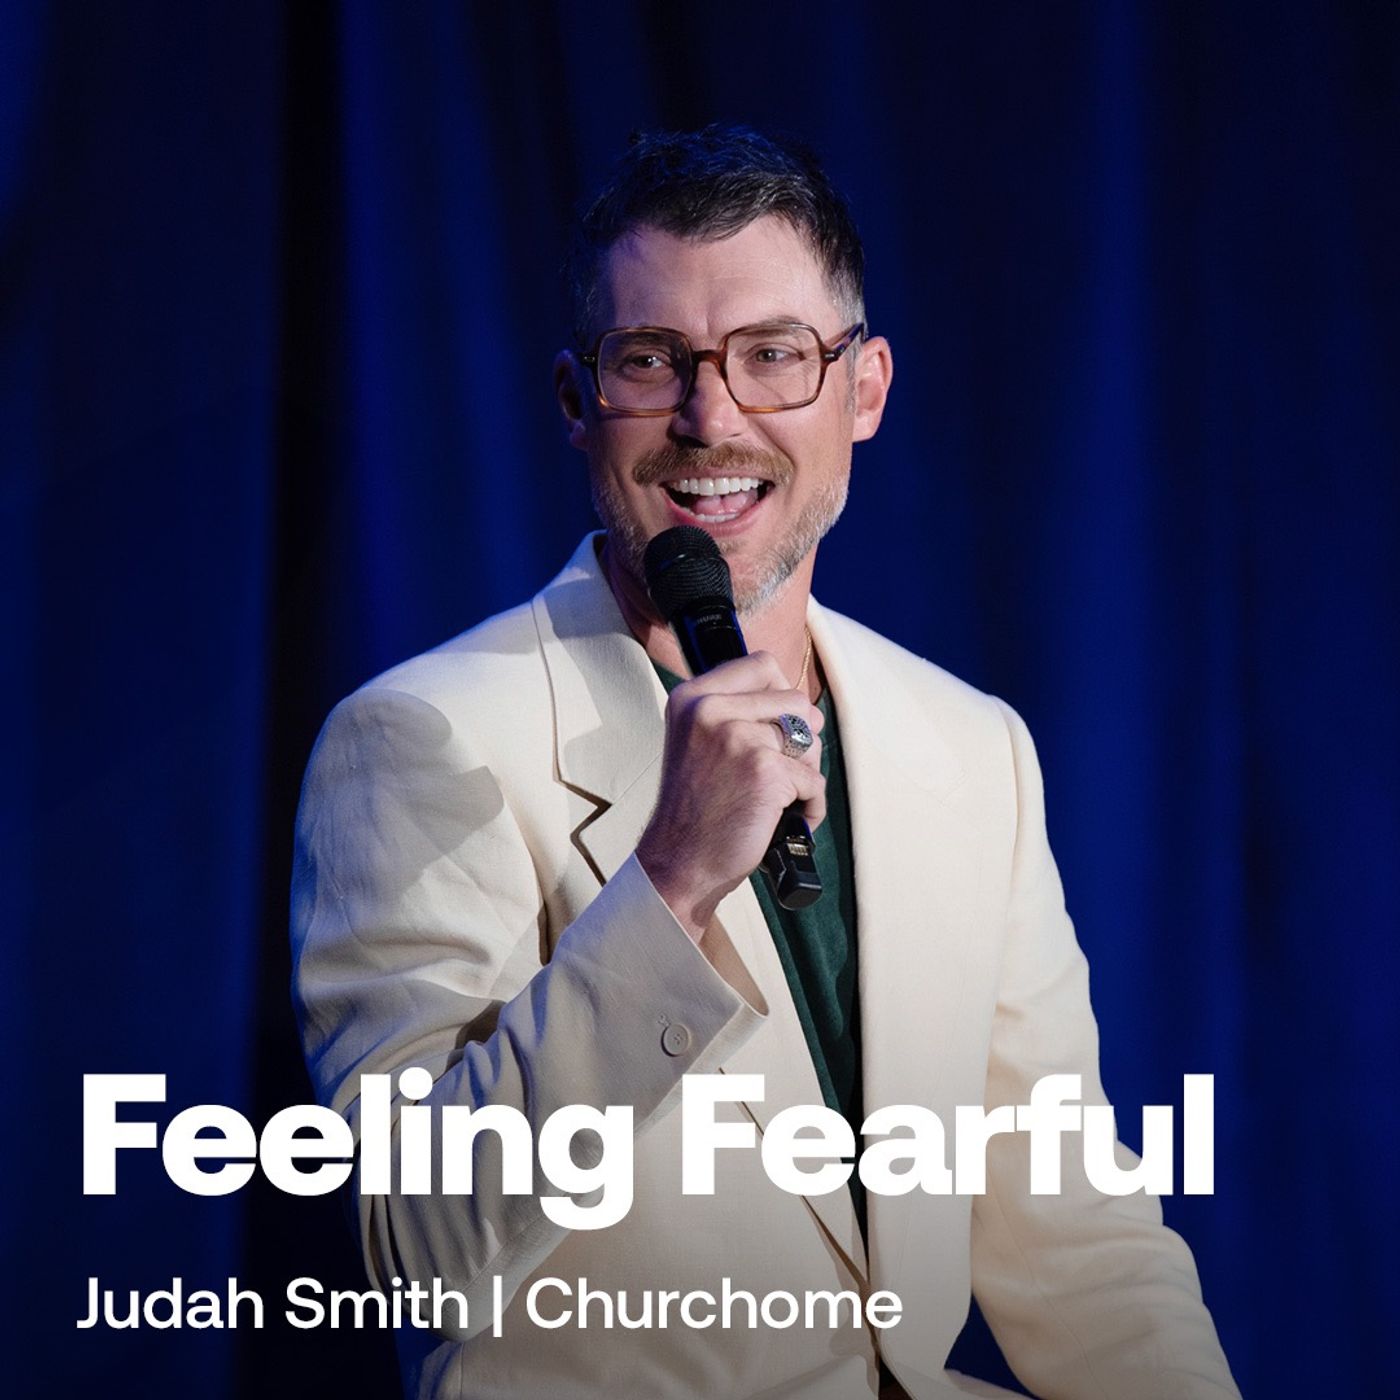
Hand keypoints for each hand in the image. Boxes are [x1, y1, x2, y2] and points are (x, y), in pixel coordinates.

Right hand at [636, 651, 824, 941]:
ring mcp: (738, 737)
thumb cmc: (697, 808)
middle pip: (797, 700)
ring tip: (776, 796)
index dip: (781, 695)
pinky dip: (809, 806)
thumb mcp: (697, 740)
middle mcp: (711, 709)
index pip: (763, 664)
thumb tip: (801, 702)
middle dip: (800, 740)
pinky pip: (814, 781)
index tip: (774, 727)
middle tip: (776, 772)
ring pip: (811, 739)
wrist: (680, 863)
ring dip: (805, 772)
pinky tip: (780, 820)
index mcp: (693, 697)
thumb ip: (736, 711)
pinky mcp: (765, 770)